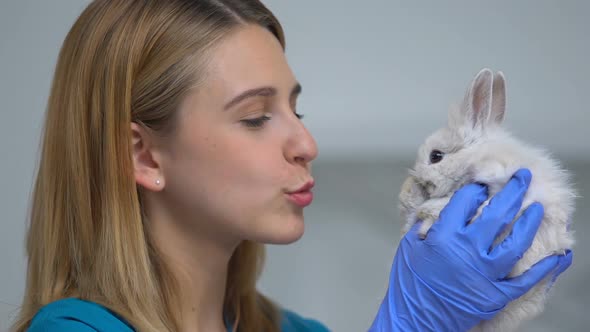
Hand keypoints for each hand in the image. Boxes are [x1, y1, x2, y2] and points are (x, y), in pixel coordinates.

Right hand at [369, 169, 572, 331]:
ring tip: (537, 208)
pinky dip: (543, 268)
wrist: (415, 317)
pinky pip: (525, 279)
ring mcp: (484, 274)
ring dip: (529, 222)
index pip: (466, 202)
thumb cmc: (409, 282)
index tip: (482, 183)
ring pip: (515, 243)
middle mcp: (467, 251)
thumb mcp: (410, 245)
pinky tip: (556, 256)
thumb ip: (429, 224)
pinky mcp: (495, 294)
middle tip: (523, 177)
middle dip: (513, 191)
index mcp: (444, 236)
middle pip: (497, 214)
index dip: (476, 189)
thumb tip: (444, 208)